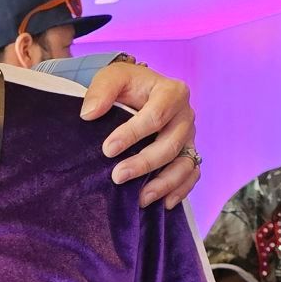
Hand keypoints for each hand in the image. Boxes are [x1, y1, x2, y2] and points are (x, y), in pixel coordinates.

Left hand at [80, 64, 197, 209]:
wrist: (138, 93)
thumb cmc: (126, 86)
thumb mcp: (112, 77)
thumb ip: (101, 90)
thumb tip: (89, 113)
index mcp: (172, 92)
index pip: (156, 116)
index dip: (132, 134)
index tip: (107, 149)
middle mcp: (185, 116)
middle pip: (170, 144)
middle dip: (144, 163)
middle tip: (117, 177)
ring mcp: (189, 137)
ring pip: (185, 164)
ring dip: (164, 184)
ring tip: (140, 199)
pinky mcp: (188, 153)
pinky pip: (191, 174)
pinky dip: (181, 190)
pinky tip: (163, 204)